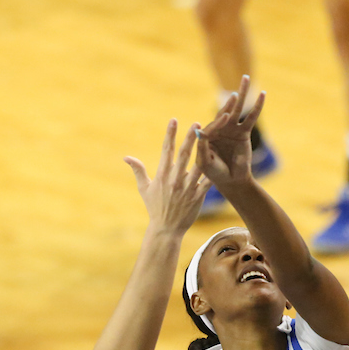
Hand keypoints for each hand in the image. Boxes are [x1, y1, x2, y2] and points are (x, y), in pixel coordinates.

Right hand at [124, 119, 208, 235]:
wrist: (166, 229)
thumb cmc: (155, 208)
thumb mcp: (144, 189)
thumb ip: (138, 170)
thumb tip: (126, 157)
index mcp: (162, 175)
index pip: (166, 150)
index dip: (170, 134)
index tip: (174, 120)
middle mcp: (175, 179)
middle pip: (183, 154)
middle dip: (190, 137)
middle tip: (197, 123)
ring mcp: (187, 188)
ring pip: (198, 165)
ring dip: (204, 150)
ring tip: (211, 137)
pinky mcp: (198, 196)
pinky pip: (207, 182)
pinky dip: (214, 171)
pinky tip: (222, 159)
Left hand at [195, 74, 265, 190]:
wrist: (231, 181)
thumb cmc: (215, 173)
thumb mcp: (204, 161)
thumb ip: (202, 145)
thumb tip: (200, 129)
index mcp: (207, 134)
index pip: (212, 124)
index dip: (219, 122)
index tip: (227, 119)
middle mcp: (219, 129)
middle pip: (224, 110)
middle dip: (230, 98)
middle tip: (236, 84)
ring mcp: (232, 129)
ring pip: (237, 109)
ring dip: (241, 94)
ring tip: (245, 78)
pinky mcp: (243, 133)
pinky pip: (250, 118)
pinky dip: (256, 106)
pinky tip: (262, 95)